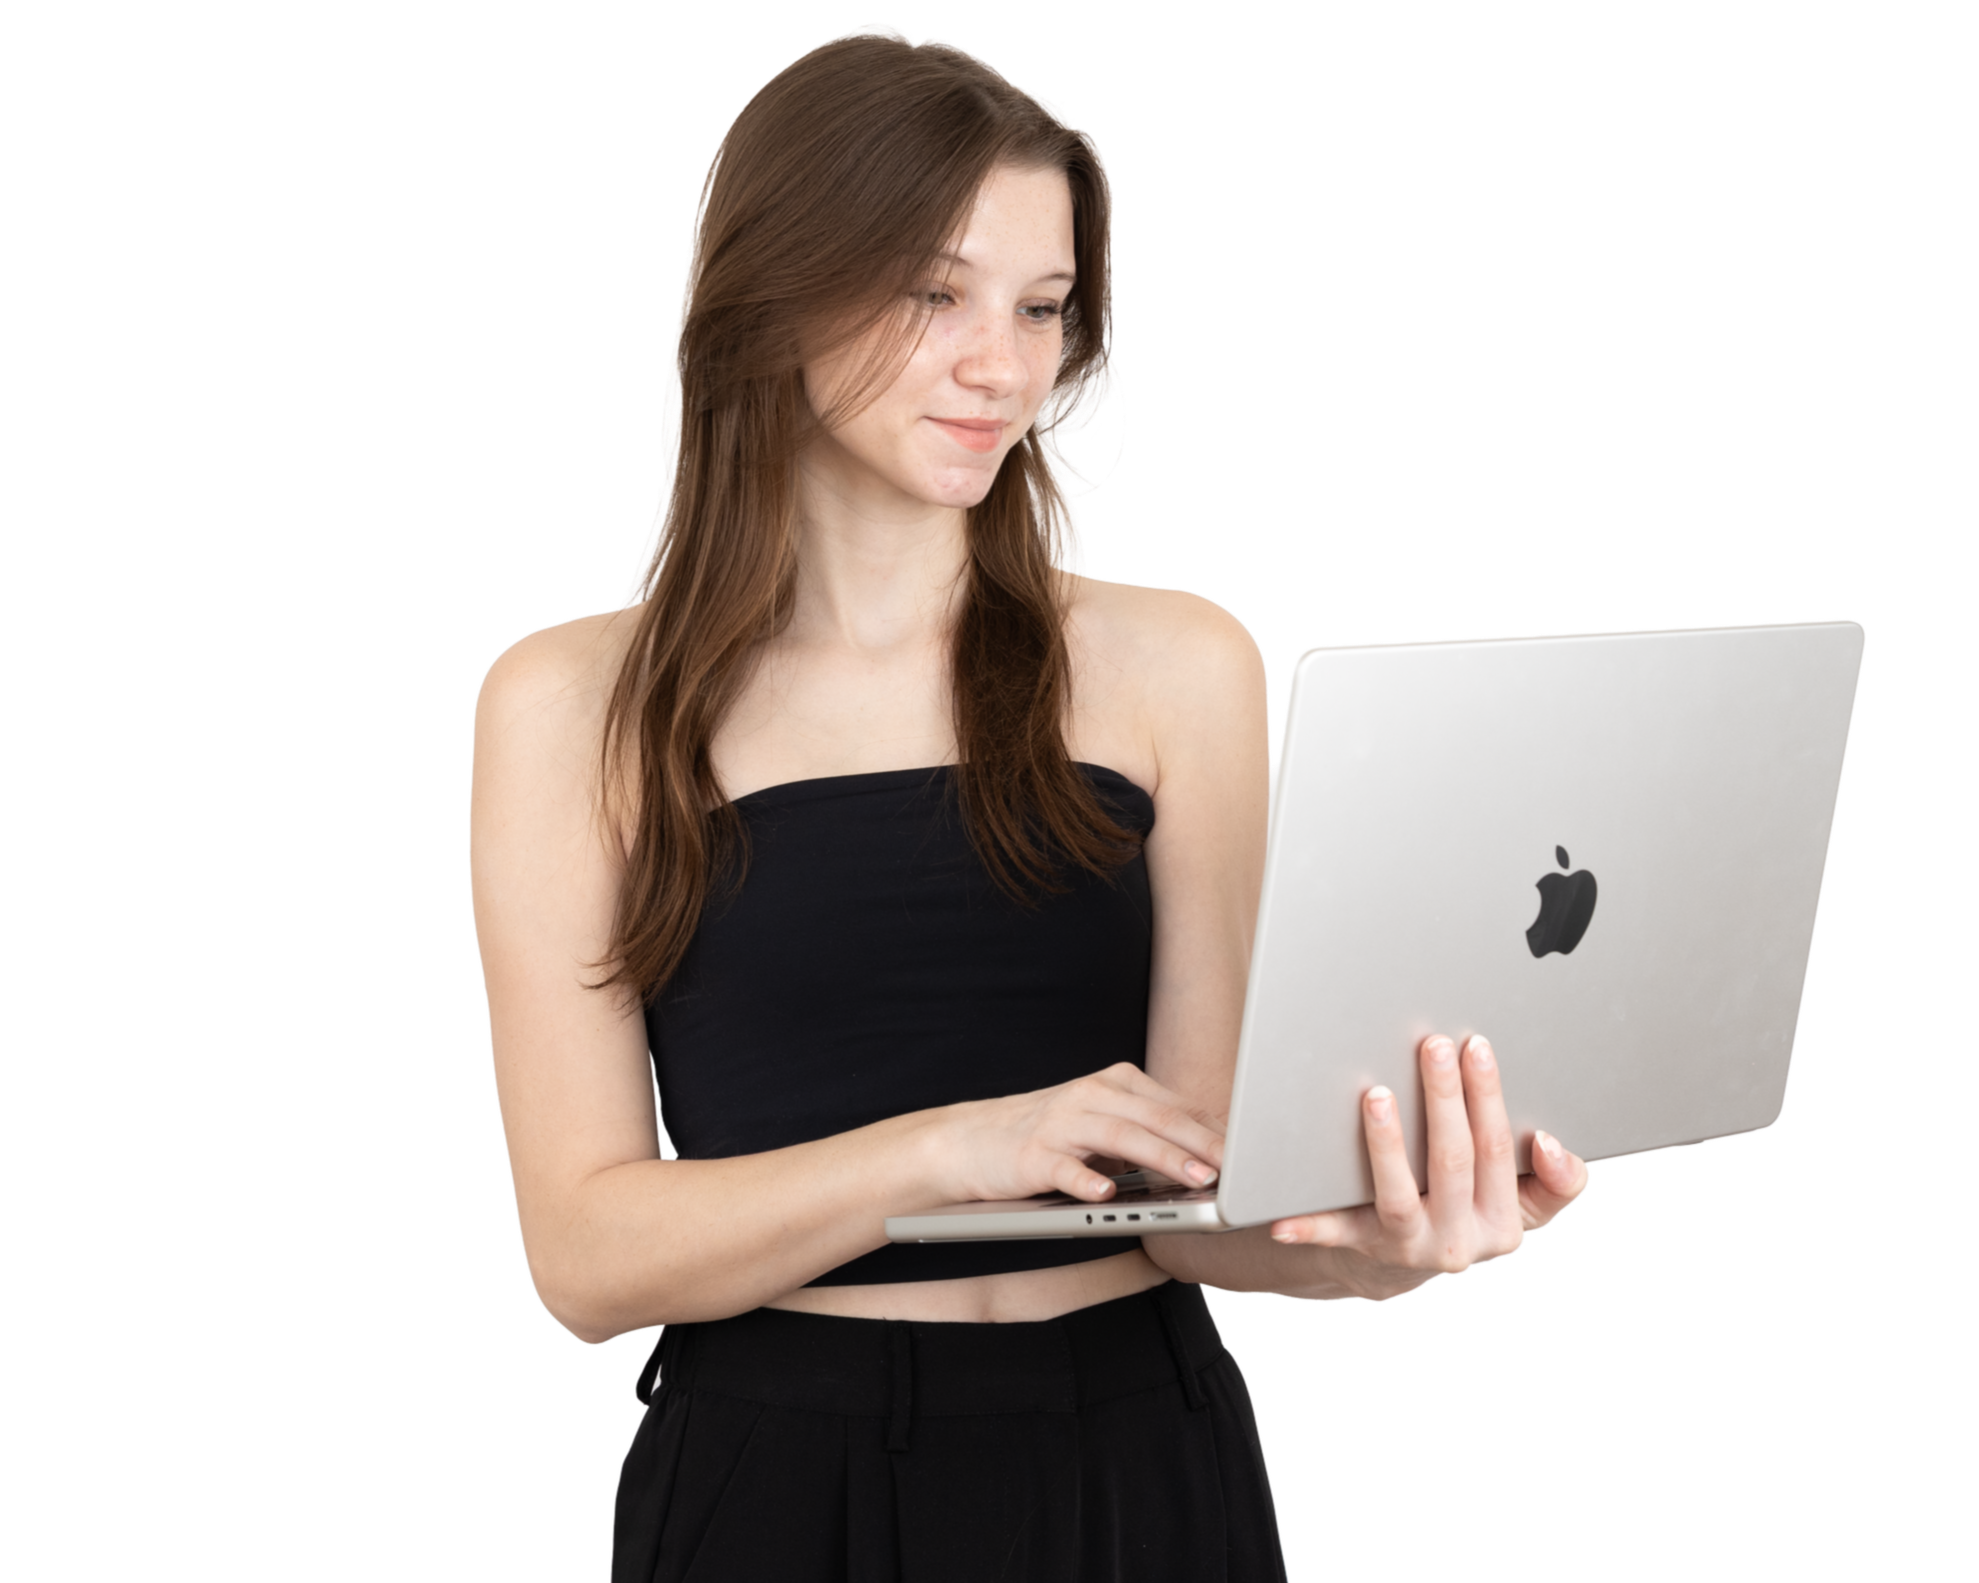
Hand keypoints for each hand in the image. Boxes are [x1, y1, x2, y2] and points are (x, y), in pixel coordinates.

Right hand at [931, 1062, 1226, 1207]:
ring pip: (1120, 1137)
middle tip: (1237, 1166)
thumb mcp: (1102, 1126)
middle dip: (1200, 1141)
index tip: (1253, 1153)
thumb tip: (1210, 1153)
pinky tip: (1105, 1193)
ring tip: (1195, 1178)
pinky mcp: (1031, 1153)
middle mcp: (1090, 1095)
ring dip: (1161, 1157)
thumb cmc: (1046, 1137)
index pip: (1175, 1106)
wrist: (967, 1141)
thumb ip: (1148, 1133)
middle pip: (1156, 1117)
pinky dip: (1085, 1180)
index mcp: (1114, 1084)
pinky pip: (1062, 1166)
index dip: (1216, 1129)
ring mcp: (1060, 1122)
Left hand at [1266, 1033, 1589, 1301]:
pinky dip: (1309, 1224)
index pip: (1498, 1150)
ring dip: (1387, 1143)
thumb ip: (1553, 1178)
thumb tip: (1551, 1144)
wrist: (1403, 1262)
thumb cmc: (1463, 1207)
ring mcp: (1410, 1245)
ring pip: (1399, 1193)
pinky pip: (1335, 1233)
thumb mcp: (1520, 1201)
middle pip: (1453, 1160)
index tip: (1479, 1048)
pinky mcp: (1363, 1248)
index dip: (1491, 1099)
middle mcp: (1460, 1238)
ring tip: (1376, 1095)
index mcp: (1503, 1221)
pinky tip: (1283, 1217)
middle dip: (1444, 1096)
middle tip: (1434, 1044)